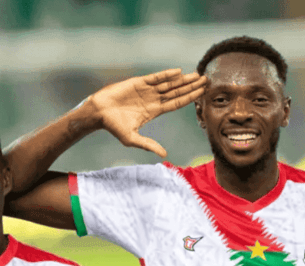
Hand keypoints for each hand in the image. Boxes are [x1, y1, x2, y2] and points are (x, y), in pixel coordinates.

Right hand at [87, 68, 207, 156]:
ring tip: (197, 75)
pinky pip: (155, 78)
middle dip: (191, 86)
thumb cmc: (113, 126)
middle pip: (177, 92)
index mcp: (155, 111)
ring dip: (183, 80)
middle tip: (206, 81)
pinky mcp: (138, 82)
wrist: (98, 112)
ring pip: (169, 84)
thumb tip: (164, 154)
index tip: (202, 94)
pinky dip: (166, 75)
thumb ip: (148, 144)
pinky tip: (178, 73)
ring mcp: (147, 90)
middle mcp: (153, 99)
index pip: (177, 103)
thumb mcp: (132, 138)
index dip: (190, 98)